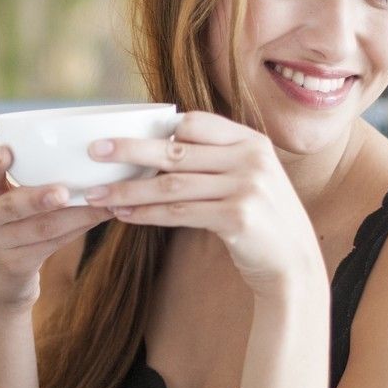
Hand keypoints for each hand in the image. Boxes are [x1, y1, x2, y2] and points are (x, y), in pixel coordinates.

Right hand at [0, 146, 111, 309]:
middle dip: (39, 198)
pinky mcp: (15, 265)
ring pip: (40, 228)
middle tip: (64, 192)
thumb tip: (80, 148)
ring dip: (75, 215)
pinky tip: (97, 218)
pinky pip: (52, 245)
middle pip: (12, 206)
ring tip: (102, 203)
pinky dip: (77, 229)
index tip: (8, 151)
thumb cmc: (11, 224)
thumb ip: (24, 176)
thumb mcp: (4, 199)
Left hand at [83, 111, 323, 294]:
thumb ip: (215, 160)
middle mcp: (250, 158)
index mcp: (251, 141)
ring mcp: (246, 187)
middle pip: (176, 150)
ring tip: (96, 194)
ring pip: (171, 183)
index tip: (122, 134)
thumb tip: (155, 149)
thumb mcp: (248, 178)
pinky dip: (147, 213)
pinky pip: (179, 212)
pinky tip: (123, 215)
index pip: (196, 122)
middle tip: (94, 152)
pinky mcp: (237, 217)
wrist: (293, 265)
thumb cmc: (261, 221)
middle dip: (129, 150)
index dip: (156, 129)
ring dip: (128, 189)